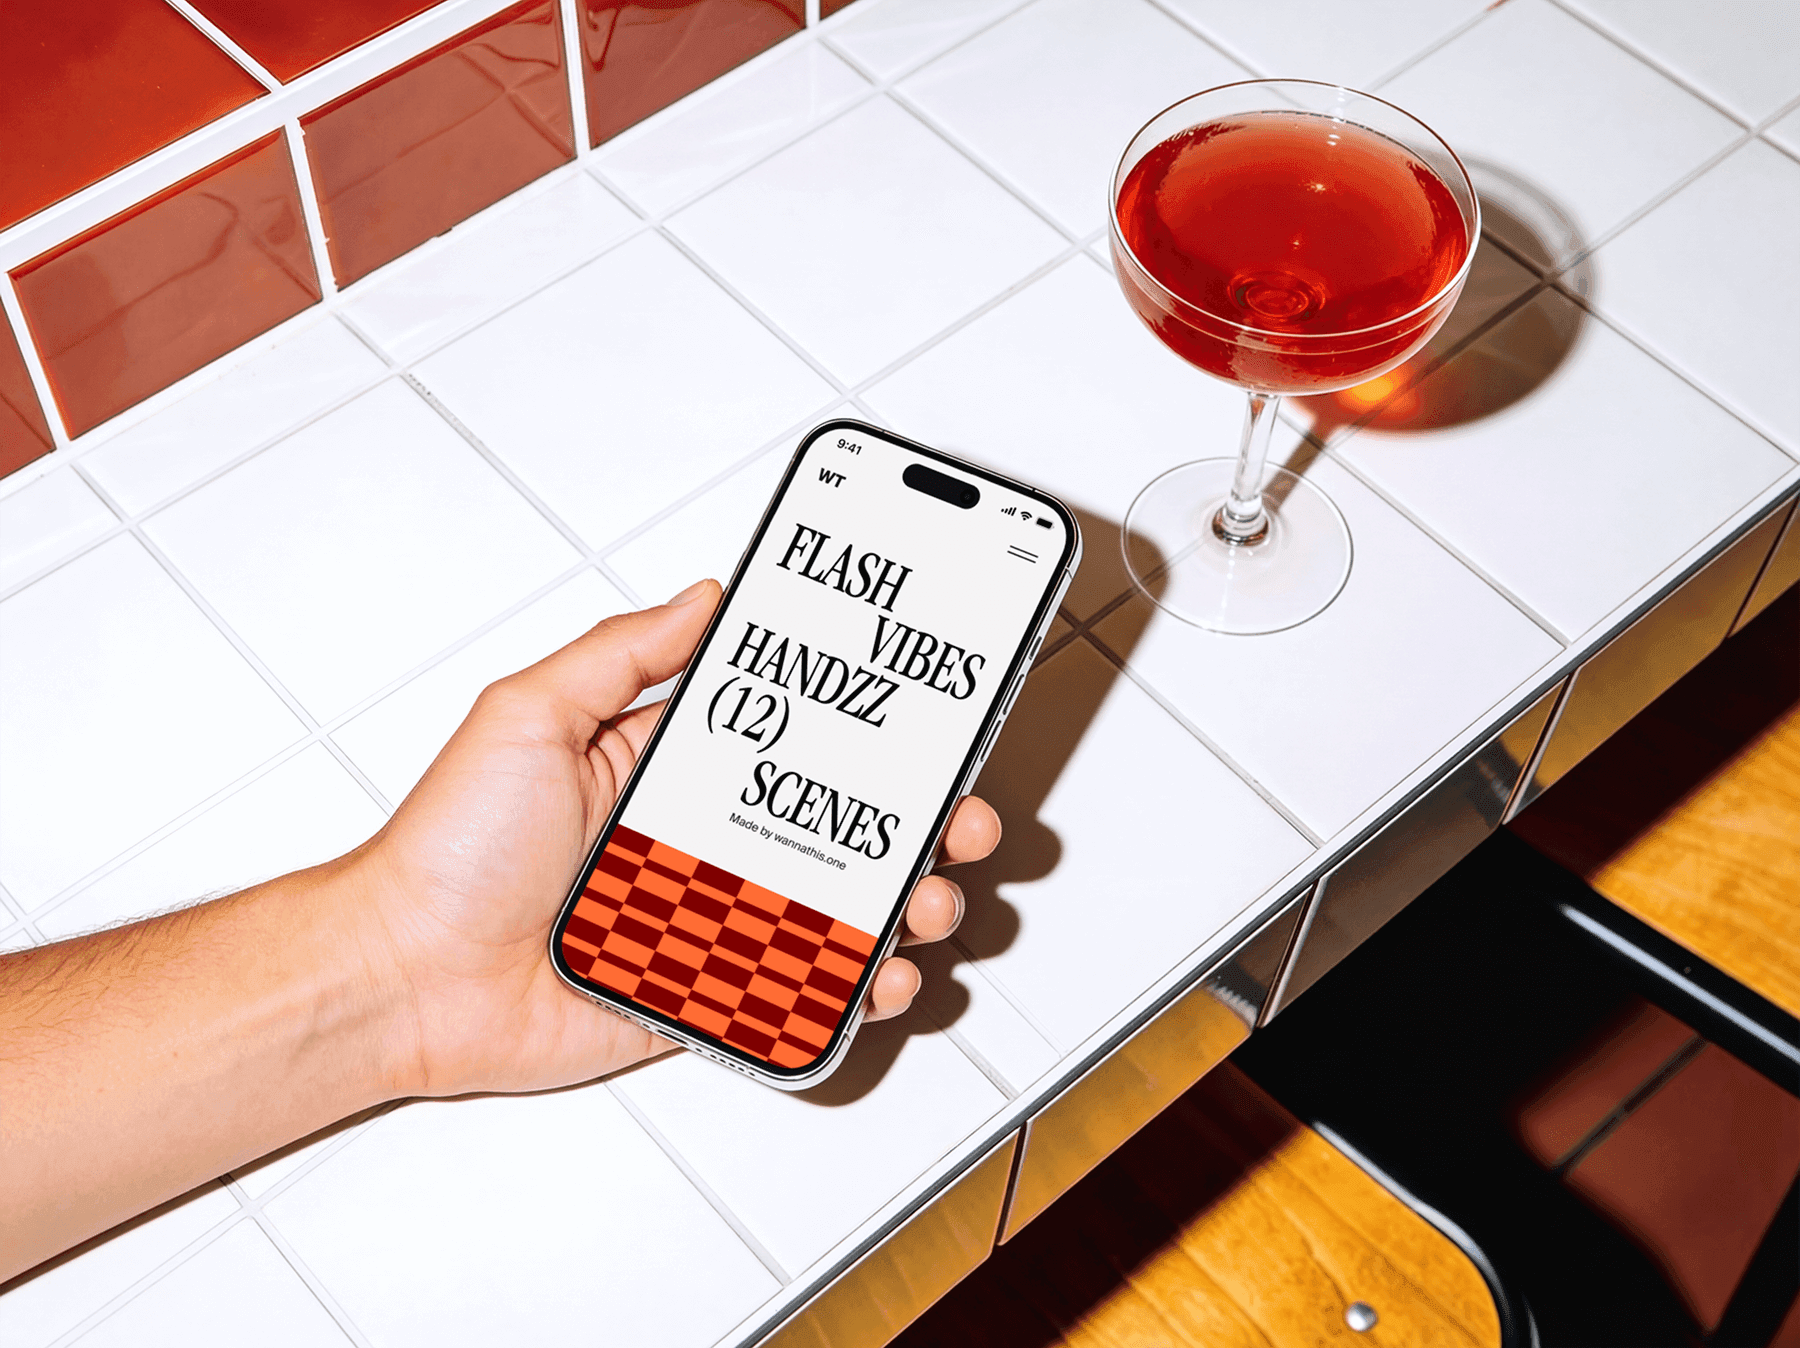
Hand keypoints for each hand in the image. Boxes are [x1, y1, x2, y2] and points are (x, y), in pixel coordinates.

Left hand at [353, 580, 1000, 1097]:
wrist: (404, 979)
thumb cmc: (448, 851)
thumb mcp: (527, 716)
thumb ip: (620, 654)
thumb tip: (701, 596)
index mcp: (667, 767)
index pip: (791, 738)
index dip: (863, 731)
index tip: (925, 717)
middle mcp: (701, 840)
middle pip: (837, 827)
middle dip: (918, 822)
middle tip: (958, 818)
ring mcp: (712, 920)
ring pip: (836, 910)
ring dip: (904, 903)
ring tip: (929, 901)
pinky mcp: (707, 996)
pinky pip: (800, 993)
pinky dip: (856, 990)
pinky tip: (883, 976)